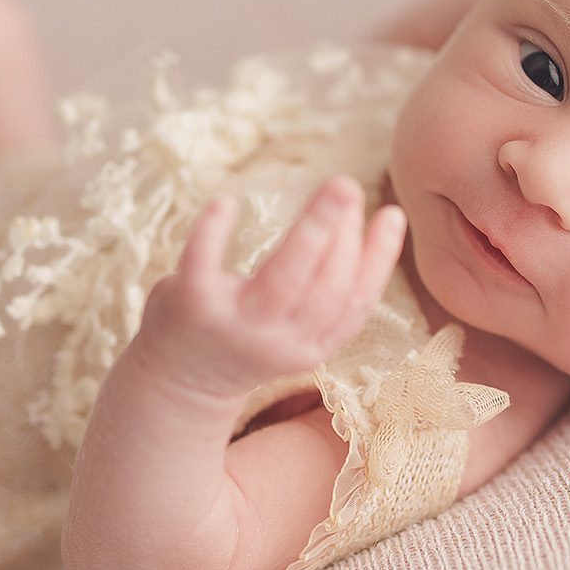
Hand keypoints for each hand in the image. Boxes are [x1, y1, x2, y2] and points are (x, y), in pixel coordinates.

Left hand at [135, 176, 408, 400]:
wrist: (178, 383)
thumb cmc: (248, 336)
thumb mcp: (298, 326)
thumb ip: (327, 288)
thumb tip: (366, 220)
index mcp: (311, 345)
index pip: (355, 304)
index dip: (378, 259)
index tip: (391, 214)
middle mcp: (277, 341)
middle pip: (324, 289)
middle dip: (340, 234)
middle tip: (347, 186)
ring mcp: (234, 324)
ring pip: (282, 277)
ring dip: (311, 228)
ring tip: (331, 186)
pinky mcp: (192, 305)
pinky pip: (203, 264)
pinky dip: (213, 232)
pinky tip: (226, 203)